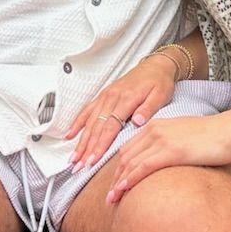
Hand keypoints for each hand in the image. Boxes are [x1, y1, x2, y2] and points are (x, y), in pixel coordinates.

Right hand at [66, 53, 178, 167]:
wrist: (155, 65)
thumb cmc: (159, 81)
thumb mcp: (160, 95)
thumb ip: (148, 109)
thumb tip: (137, 122)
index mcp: (126, 99)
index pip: (110, 127)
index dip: (100, 145)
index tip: (93, 159)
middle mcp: (112, 97)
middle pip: (96, 127)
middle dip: (86, 148)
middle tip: (79, 165)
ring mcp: (106, 96)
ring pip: (89, 121)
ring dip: (80, 140)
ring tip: (73, 157)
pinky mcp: (103, 95)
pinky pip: (87, 110)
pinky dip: (77, 123)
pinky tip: (70, 134)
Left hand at [106, 114, 230, 202]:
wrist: (229, 130)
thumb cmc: (212, 136)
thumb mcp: (184, 137)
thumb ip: (170, 145)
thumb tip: (166, 162)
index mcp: (156, 125)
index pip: (129, 148)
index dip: (119, 168)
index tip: (114, 184)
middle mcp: (154, 130)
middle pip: (125, 157)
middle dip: (114, 178)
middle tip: (108, 198)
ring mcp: (161, 139)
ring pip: (130, 163)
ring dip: (118, 183)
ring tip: (111, 200)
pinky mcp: (170, 151)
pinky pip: (143, 167)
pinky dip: (130, 179)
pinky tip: (123, 190)